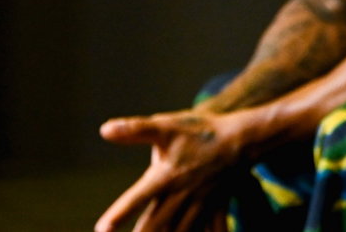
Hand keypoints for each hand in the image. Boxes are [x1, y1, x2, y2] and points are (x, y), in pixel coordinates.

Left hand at [95, 109, 242, 231]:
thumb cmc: (202, 131)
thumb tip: (104, 129)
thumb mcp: (168, 125)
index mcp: (166, 175)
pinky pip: (209, 229)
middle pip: (156, 224)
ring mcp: (199, 204)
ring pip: (180, 231)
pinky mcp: (213, 208)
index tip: (102, 229)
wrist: (243, 138)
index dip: (119, 213)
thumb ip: (136, 129)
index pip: (137, 197)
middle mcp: (181, 194)